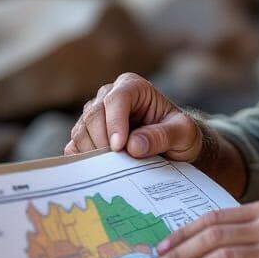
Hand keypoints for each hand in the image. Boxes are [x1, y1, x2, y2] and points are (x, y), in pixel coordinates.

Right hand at [65, 72, 201, 162]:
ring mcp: (95, 115)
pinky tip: (101, 170)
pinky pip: (74, 146)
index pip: (117, 99)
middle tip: (117, 162)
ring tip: (115, 167)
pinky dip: (84, 161)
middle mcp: (110, 95)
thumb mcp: (184, 133)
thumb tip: (133, 145)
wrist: (174, 148)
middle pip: (94, 115)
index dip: (115, 123)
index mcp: (134, 87)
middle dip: (103, 141)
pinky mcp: (86, 135)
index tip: (120, 147)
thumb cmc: (180, 134)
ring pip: (81, 131)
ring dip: (94, 153)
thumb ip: (163, 136)